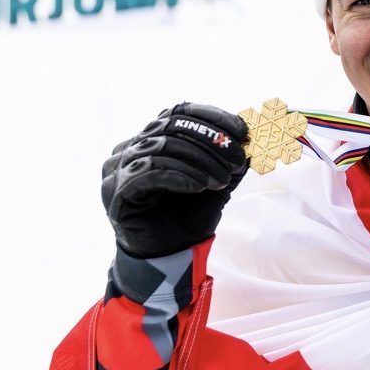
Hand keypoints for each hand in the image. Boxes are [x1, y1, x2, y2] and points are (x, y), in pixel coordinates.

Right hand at [101, 103, 249, 257]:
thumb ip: (228, 161)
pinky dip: (179, 176)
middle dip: (210, 141)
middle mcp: (130, 148)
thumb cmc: (188, 216)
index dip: (211, 117)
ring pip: (161, 148)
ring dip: (199, 162)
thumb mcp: (216, 183)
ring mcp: (119, 169)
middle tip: (237, 160)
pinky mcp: (117, 191)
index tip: (241, 130)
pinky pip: (149, 173)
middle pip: (171, 127)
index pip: (179, 113)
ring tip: (222, 181)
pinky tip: (200, 187)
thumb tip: (252, 139)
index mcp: (151, 139)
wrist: (168, 256)